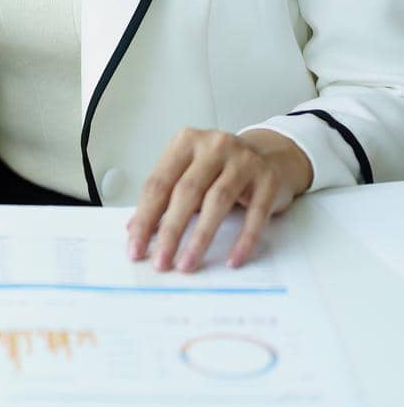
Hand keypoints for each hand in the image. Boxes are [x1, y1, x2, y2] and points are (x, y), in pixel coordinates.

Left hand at [126, 127, 313, 273]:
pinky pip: (255, 214)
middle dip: (170, 231)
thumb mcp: (189, 174)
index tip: (135, 248)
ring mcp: (243, 160)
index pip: (158, 183)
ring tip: (187, 264)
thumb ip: (164, 198)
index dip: (144, 218)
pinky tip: (233, 260)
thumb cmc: (221, 169)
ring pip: (217, 201)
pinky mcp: (268, 179)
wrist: (270, 155)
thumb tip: (135, 230)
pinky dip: (243, 240)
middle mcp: (213, 146)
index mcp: (186, 142)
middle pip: (186, 192)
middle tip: (161, 261)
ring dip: (200, 238)